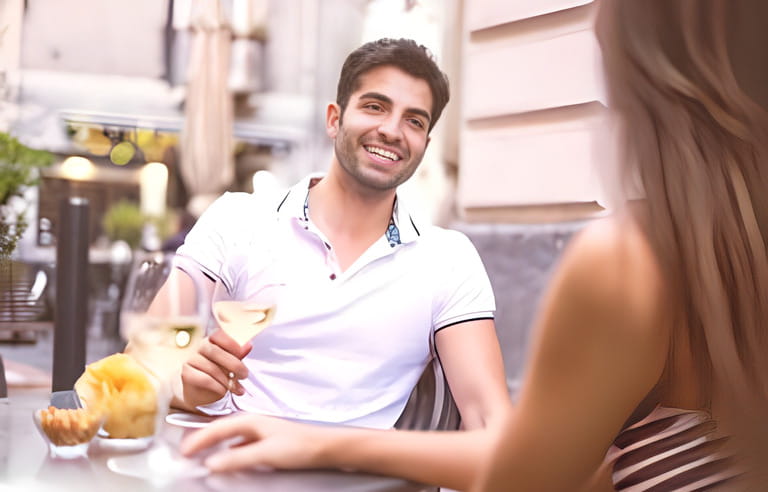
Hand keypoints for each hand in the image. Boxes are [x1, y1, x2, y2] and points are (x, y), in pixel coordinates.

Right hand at [180, 329, 251, 406]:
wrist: (199, 390)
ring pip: (212, 368)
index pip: (219, 335)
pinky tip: (224, 391)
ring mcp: (191, 359)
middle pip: (216, 352)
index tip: (243, 352)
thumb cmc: (217, 372)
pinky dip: (217, 387)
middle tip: (245, 375)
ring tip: (238, 388)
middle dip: (234, 365)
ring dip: (228, 380)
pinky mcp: (186, 374)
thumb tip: (249, 345)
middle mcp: (200, 347)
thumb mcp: (230, 362)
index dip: (231, 342)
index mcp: (212, 340)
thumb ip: (238, 353)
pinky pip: (204, 380)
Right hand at [180, 413, 329, 471]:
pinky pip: (239, 445)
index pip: (215, 429)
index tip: (183, 451)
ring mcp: (259, 432)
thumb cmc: (299, 445)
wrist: (323, 448)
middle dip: (202, 440)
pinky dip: (228, 452)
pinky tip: (227, 460)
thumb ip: (236, 458)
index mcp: (249, 420)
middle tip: (186, 452)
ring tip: (201, 456)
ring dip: (214, 446)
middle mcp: (253, 423)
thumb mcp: (264, 454)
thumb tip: (211, 463)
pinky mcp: (265, 441)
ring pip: (229, 438)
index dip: (197, 440)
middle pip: (220, 430)